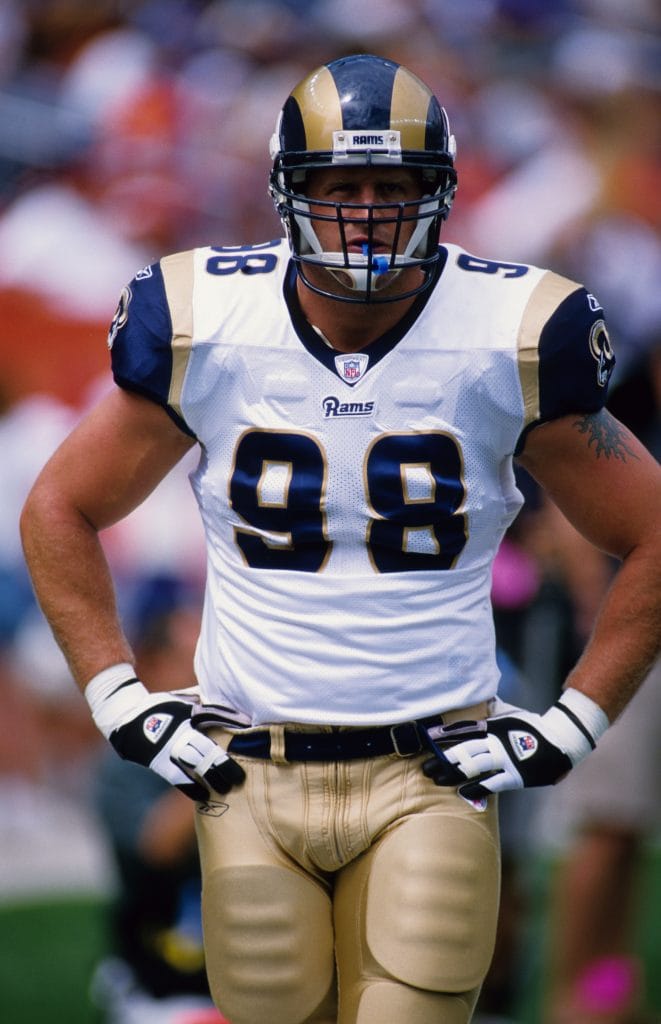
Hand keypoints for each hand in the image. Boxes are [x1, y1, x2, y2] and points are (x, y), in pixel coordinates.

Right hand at [85, 664, 244, 800]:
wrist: (126, 718)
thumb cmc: (161, 707)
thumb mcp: (184, 700)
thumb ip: (207, 705)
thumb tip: (233, 710)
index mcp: (187, 715)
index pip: (213, 718)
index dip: (230, 723)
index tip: (248, 730)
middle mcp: (180, 733)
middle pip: (207, 750)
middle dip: (224, 764)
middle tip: (240, 777)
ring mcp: (169, 749)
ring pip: (194, 766)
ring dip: (212, 777)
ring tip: (228, 788)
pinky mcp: (159, 763)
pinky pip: (177, 778)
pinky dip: (191, 787)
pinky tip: (204, 795)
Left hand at [422, 689, 608, 799]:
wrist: (561, 741)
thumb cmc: (532, 727)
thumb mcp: (510, 713)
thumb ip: (492, 709)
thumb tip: (482, 697)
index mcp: (492, 727)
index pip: (464, 729)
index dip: (445, 734)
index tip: (427, 738)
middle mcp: (495, 742)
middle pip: (463, 749)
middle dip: (442, 758)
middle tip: (424, 766)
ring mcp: (505, 758)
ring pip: (473, 766)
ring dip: (453, 773)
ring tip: (436, 779)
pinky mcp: (515, 775)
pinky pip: (493, 782)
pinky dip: (477, 788)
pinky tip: (463, 792)